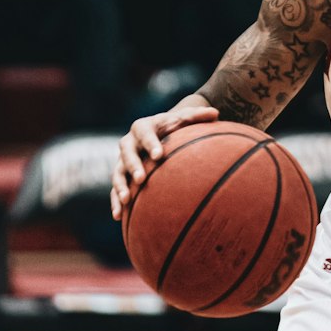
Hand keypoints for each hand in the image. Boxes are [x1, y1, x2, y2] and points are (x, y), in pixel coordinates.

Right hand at [111, 103, 219, 218]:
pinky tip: (118, 216)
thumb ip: (196, 116)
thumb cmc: (173, 127)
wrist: (157, 133)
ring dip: (120, 186)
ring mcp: (122, 160)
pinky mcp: (120, 175)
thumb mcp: (183, 119)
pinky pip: (115, 189)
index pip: (145, 133)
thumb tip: (216, 113)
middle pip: (126, 153)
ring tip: (126, 200)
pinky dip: (115, 202)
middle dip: (132, 165)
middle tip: (141, 178)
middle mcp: (129, 143)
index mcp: (143, 127)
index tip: (159, 155)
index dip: (150, 144)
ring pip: (117, 173)